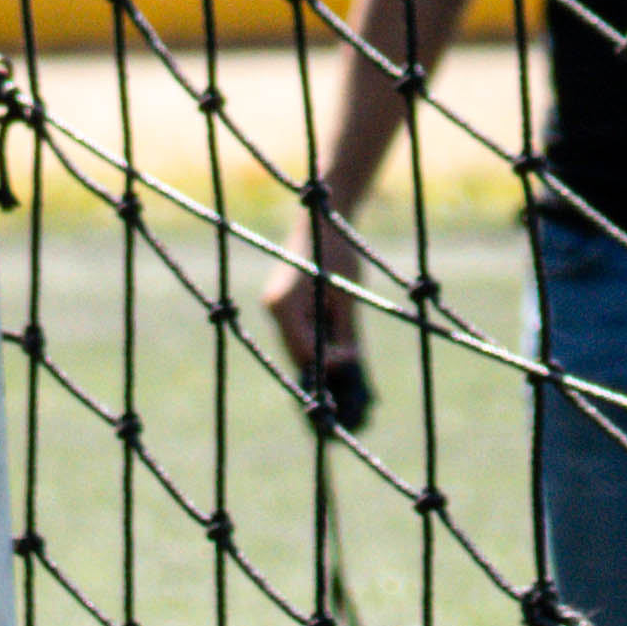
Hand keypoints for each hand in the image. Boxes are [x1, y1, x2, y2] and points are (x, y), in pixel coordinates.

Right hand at [258, 225, 376, 435]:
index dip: (329, 366)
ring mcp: (277, 309)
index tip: (352, 366)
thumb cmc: (337, 251)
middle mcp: (274, 310)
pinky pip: (301, 336)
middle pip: (299, 356)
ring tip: (348, 390)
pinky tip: (341, 363)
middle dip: (323, 376)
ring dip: (321, 364)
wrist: (321, 220)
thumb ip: (345, 331)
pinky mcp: (285, 307)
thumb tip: (349, 366)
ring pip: (299, 349)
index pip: (305, 352)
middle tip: (348, 405)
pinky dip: (319, 349)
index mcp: (283, 305)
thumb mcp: (348, 294)